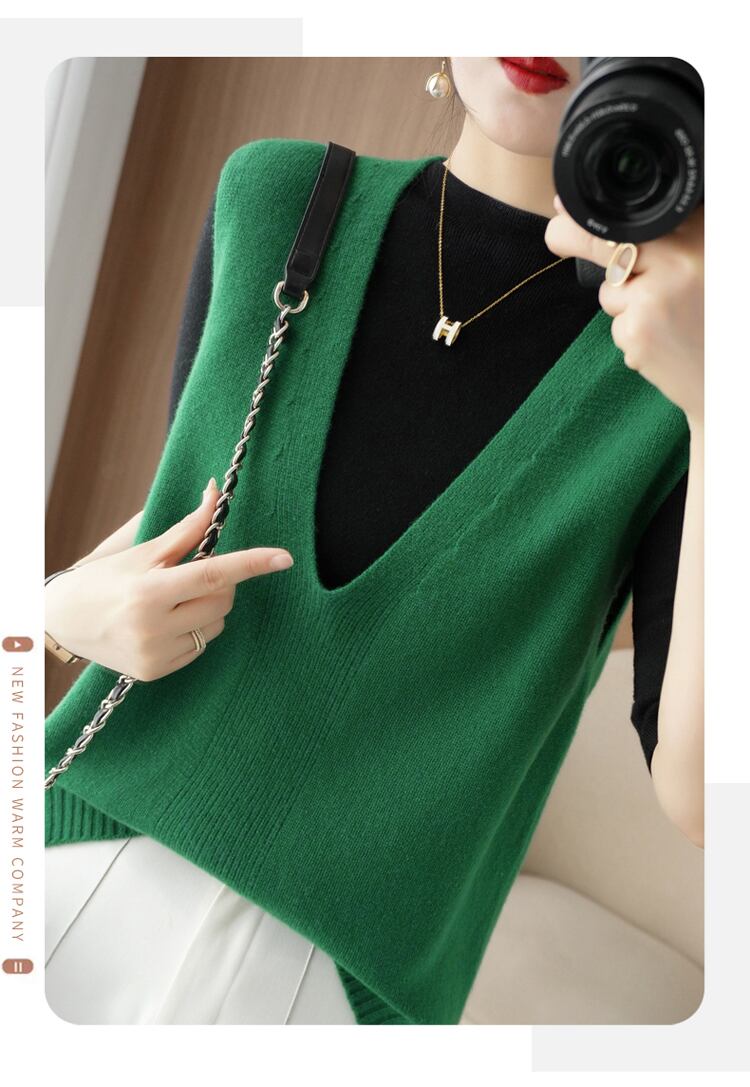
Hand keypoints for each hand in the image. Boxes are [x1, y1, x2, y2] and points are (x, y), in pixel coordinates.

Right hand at [45, 478, 293, 680]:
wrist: (60, 621)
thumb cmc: (104, 579)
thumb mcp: (143, 552)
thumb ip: (187, 530)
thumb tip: (215, 494)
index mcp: (148, 592)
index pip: (212, 574)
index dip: (252, 564)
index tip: (284, 558)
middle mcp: (152, 628)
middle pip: (222, 600)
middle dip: (219, 583)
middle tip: (190, 574)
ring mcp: (155, 655)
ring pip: (216, 626)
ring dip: (207, 608)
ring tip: (172, 600)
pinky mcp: (154, 672)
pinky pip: (199, 647)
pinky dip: (192, 631)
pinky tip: (164, 624)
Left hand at [544, 196, 703, 426]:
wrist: (731, 374)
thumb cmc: (717, 315)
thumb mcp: (709, 260)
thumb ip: (672, 237)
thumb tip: (589, 215)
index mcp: (700, 236)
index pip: (631, 217)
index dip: (587, 216)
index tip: (562, 211)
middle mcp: (679, 261)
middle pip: (600, 244)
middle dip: (569, 236)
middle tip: (556, 234)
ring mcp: (655, 298)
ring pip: (609, 291)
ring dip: (626, 303)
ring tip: (669, 317)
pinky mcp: (638, 333)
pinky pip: (616, 323)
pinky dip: (632, 332)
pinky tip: (663, 339)